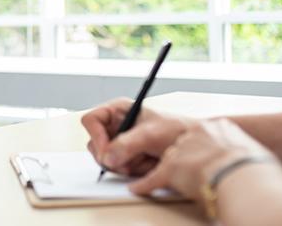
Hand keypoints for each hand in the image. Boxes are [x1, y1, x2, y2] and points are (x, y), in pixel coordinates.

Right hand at [81, 98, 196, 175]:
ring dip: (124, 165)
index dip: (96, 136)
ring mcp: (118, 143)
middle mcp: (115, 126)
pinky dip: (131, 171)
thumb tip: (107, 157)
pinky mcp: (124, 158)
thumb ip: (127, 144)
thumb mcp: (151, 134)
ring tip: (145, 159)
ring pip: (105, 160)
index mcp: (117, 110)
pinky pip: (117, 170)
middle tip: (128, 161)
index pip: (91, 120)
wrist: (190, 147)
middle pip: (94, 144)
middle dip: (112, 156)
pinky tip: (146, 165)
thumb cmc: (174, 130)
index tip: (107, 151)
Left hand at [129, 118, 280, 199]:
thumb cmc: (261, 175)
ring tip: (162, 181)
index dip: (204, 151)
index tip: (206, 160)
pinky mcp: (172, 168)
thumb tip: (260, 170)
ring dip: (167, 172)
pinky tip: (138, 188)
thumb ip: (249, 158)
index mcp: (223, 128)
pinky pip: (153, 178)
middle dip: (186, 161)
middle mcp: (200, 132)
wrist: (246, 181)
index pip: (206, 136)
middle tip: (192, 175)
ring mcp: (183, 148)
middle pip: (185, 146)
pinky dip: (145, 185)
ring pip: (169, 160)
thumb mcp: (259, 157)